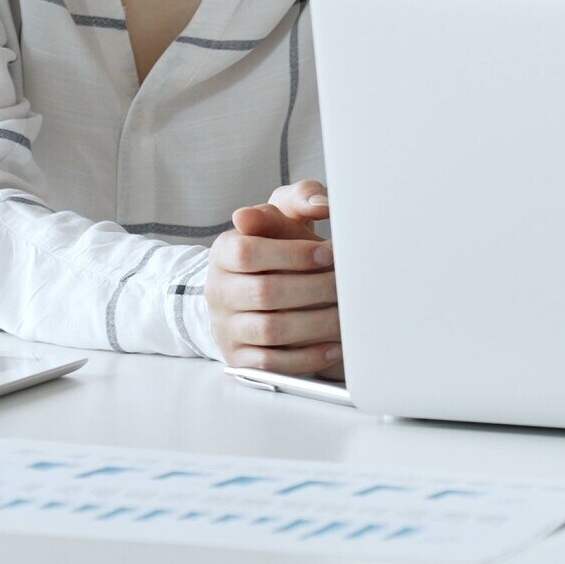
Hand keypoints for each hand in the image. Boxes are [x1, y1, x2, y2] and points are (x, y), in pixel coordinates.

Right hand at [207, 179, 343, 379]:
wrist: (261, 289)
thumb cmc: (281, 247)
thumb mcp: (286, 216)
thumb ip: (302, 199)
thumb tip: (319, 203)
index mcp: (224, 251)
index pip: (247, 252)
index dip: (291, 253)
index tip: (328, 252)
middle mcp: (219, 289)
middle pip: (264, 293)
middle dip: (313, 289)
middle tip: (345, 285)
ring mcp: (226, 326)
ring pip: (270, 330)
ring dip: (315, 323)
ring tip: (345, 315)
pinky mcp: (239, 358)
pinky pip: (272, 363)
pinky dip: (307, 357)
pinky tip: (334, 346)